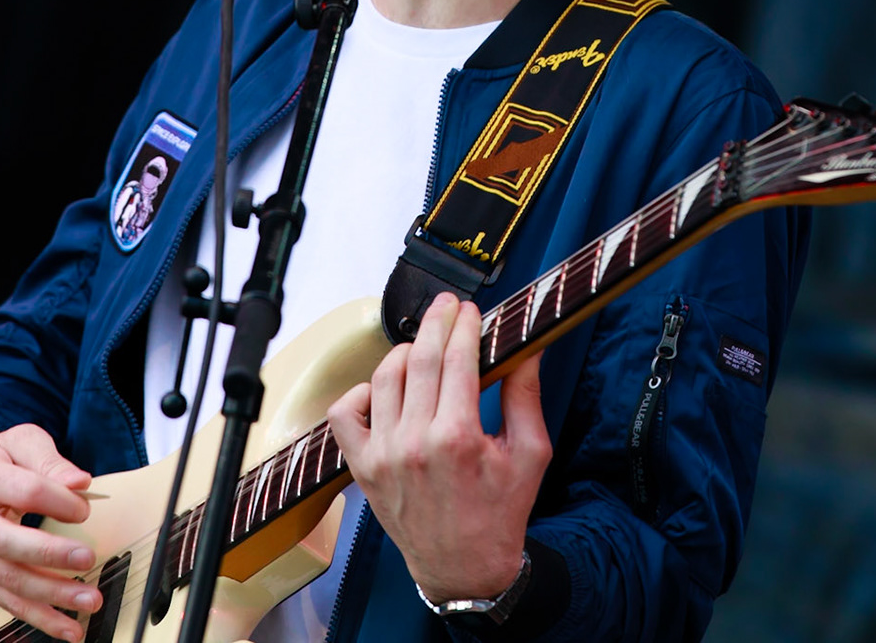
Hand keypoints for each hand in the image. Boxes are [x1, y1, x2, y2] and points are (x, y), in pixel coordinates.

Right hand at [0, 423, 101, 641]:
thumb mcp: (20, 443)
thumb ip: (50, 460)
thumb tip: (80, 483)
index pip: (24, 492)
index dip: (59, 501)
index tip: (84, 508)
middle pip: (7, 543)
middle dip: (50, 554)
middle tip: (87, 558)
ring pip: (9, 580)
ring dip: (52, 595)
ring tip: (89, 599)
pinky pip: (8, 602)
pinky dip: (40, 618)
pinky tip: (68, 627)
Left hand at [329, 292, 551, 601]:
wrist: (464, 568)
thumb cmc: (500, 513)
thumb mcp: (530, 454)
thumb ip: (526, 397)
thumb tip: (527, 348)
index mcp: (459, 437)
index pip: (457, 358)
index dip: (465, 326)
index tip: (472, 311)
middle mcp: (415, 442)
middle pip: (420, 359)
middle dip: (437, 322)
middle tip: (449, 307)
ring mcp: (383, 455)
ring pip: (384, 377)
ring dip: (405, 351)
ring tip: (423, 345)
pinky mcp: (363, 468)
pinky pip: (345, 415)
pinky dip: (361, 392)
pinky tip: (385, 388)